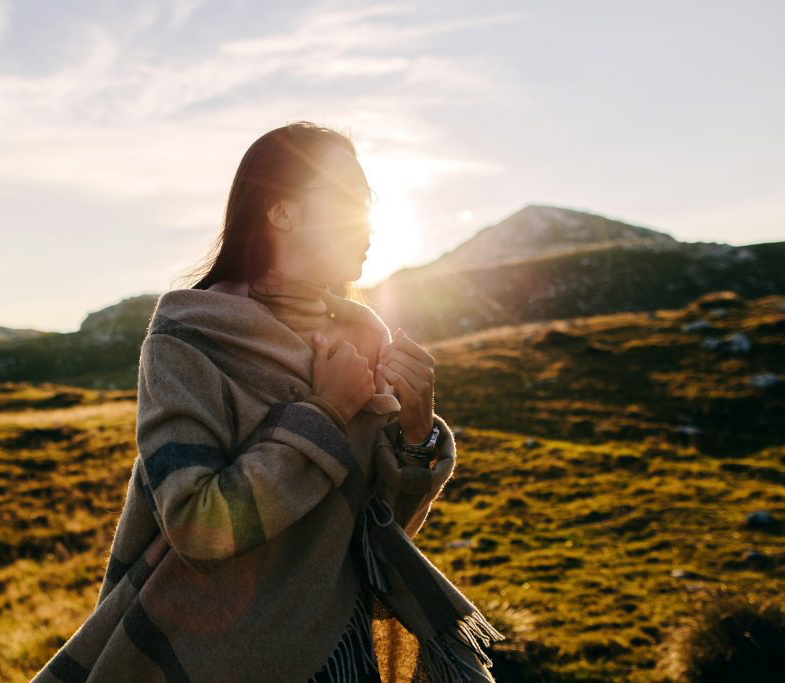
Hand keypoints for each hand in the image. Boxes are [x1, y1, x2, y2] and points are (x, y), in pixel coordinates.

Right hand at [312, 331, 375, 424]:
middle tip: (337, 374)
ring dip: (355, 373)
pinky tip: (351, 391)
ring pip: (362, 369)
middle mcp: (362, 360)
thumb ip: (321, 347)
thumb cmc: (324, 384)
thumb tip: (318, 334)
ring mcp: (368, 374)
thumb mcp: (319, 364)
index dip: (335, 352)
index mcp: (349, 351)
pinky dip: (361, 385)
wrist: (332, 407)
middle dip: (347, 362)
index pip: (343, 345)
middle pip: (354, 357)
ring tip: (344, 384)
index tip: (330, 362)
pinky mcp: (372, 387)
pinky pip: (366, 382)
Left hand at [375, 328, 433, 442]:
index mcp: (428, 361)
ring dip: (384, 368)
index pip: (404, 342)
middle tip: (382, 366)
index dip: (390, 346)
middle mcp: (428, 371)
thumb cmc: (412, 390)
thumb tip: (399, 331)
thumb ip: (407, 350)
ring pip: (395, 365)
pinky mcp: (414, 396)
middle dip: (385, 358)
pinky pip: (396, 378)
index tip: (385, 355)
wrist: (419, 420)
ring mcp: (423, 384)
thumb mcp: (412, 369)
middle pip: (397, 353)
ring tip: (383, 373)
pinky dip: (386, 374)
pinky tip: (381, 374)